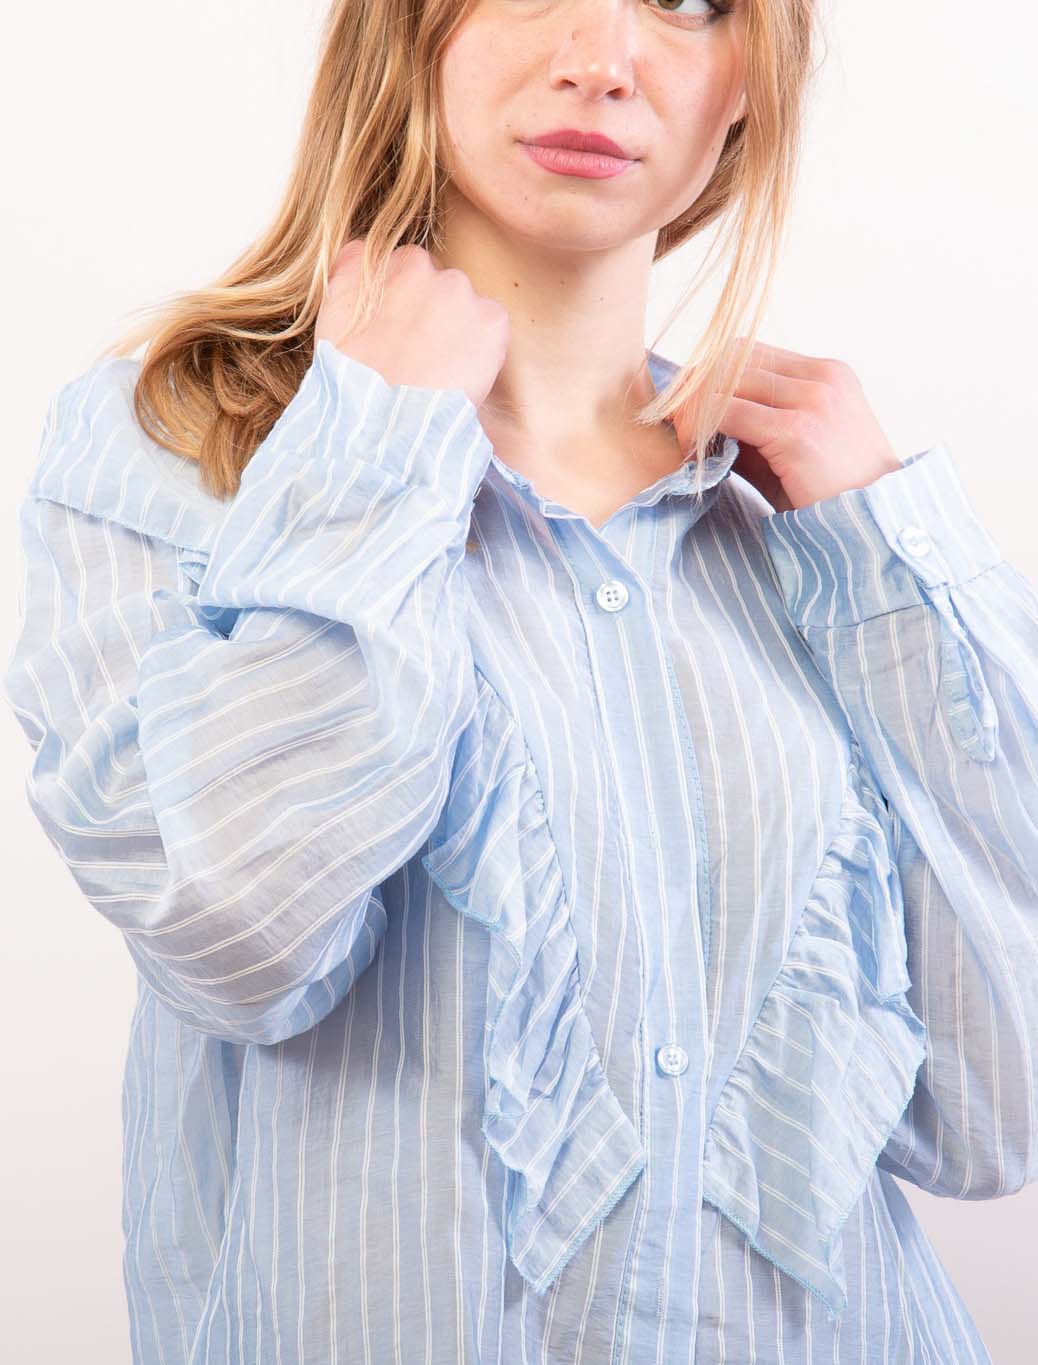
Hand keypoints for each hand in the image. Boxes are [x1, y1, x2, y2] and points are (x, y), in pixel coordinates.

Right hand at [315, 239, 510, 411]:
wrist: (382, 422)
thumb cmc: (352, 377)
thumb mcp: (332, 315)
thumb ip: (348, 272)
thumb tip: (358, 251)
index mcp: (383, 263)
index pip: (409, 270)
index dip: (408, 303)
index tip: (403, 332)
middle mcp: (424, 265)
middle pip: (441, 285)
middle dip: (436, 313)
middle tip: (423, 354)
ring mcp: (461, 290)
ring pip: (468, 306)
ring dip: (461, 330)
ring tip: (442, 368)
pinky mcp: (491, 319)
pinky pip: (494, 327)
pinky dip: (486, 349)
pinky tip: (464, 372)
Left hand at [673, 339, 902, 512]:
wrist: (874, 527)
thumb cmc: (831, 496)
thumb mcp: (792, 451)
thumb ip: (751, 428)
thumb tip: (695, 418)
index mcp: (827, 375)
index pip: (750, 353)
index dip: (711, 375)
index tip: (687, 408)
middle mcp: (822, 377)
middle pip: (734, 358)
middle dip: (696, 387)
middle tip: (675, 422)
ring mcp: (813, 399)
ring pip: (727, 379)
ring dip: (696, 406)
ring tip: (685, 439)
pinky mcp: (799, 429)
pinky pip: (728, 411)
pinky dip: (702, 427)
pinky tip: (695, 450)